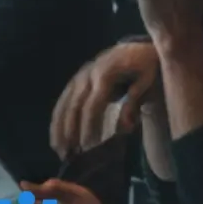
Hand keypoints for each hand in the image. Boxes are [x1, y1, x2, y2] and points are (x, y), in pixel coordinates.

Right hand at [50, 41, 159, 158]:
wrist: (136, 48)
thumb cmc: (144, 67)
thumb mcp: (146, 81)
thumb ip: (134, 102)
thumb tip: (123, 126)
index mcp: (104, 75)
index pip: (92, 105)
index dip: (88, 127)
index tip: (87, 147)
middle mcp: (86, 75)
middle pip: (74, 106)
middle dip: (70, 132)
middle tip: (70, 154)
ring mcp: (79, 77)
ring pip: (64, 104)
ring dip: (59, 128)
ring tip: (59, 150)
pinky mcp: (76, 81)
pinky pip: (63, 100)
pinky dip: (57, 119)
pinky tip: (56, 136)